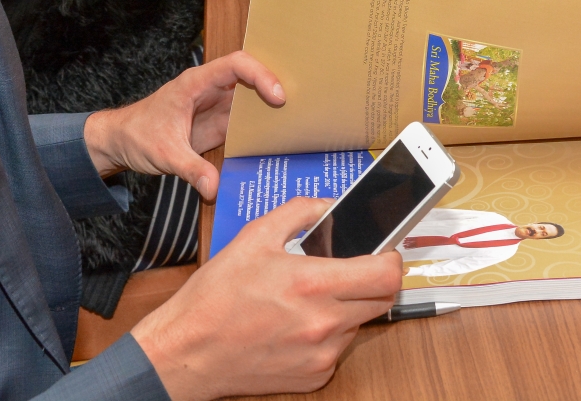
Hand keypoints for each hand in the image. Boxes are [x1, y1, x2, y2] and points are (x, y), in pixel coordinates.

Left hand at [83, 51, 282, 198]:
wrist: (121, 142)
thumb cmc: (137, 135)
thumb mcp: (164, 155)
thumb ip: (191, 170)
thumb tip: (214, 188)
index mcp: (195, 83)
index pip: (235, 65)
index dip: (260, 75)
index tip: (277, 96)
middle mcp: (210, 89)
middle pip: (250, 75)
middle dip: (275, 85)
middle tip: (299, 105)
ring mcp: (216, 105)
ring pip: (251, 96)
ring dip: (271, 106)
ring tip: (297, 119)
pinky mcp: (219, 122)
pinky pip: (246, 118)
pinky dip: (262, 125)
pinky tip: (278, 137)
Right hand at [133, 197, 403, 400]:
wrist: (190, 351)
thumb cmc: (216, 296)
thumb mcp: (254, 237)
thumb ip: (299, 212)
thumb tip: (330, 205)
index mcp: (312, 284)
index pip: (386, 275)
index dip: (391, 259)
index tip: (382, 251)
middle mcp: (324, 323)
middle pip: (383, 301)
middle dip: (373, 281)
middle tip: (348, 270)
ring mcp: (322, 354)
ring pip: (359, 324)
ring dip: (347, 307)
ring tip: (309, 298)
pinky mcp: (314, 376)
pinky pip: (338, 349)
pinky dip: (328, 334)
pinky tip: (297, 324)